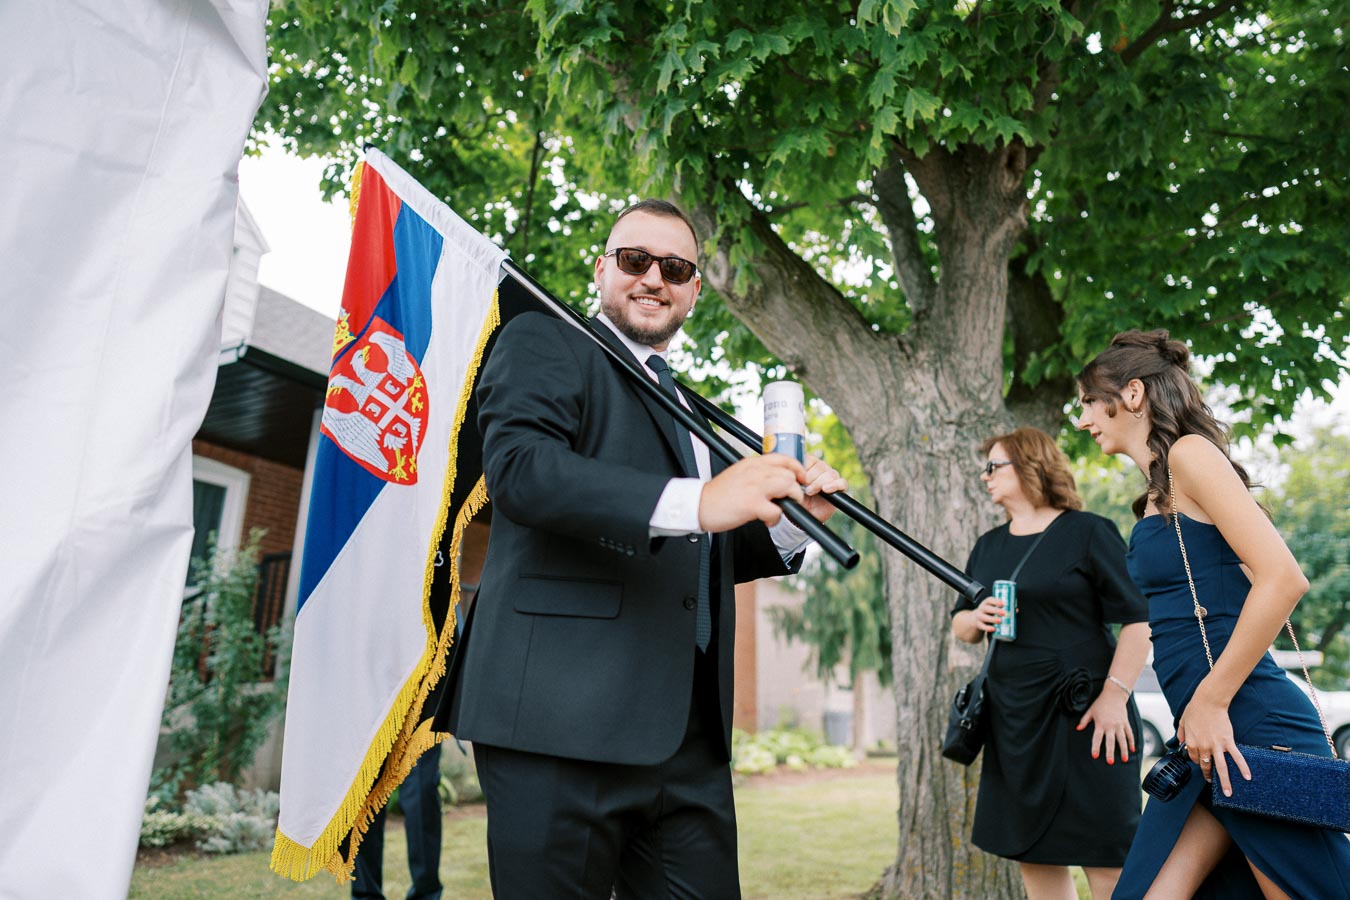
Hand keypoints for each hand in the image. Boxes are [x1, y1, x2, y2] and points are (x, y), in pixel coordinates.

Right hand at [698, 454, 804, 532]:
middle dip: (795, 489)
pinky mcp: (752, 504)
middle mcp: (755, 472)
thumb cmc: (718, 494)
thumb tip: (776, 479)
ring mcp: (755, 487)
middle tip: (788, 500)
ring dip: (790, 501)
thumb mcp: (739, 474)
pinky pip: (777, 511)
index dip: (798, 469)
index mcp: (752, 463)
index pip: (784, 458)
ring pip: (789, 487)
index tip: (801, 479)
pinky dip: (775, 519)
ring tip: (780, 509)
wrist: (698, 505)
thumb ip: (757, 473)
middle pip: (790, 474)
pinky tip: (766, 520)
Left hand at [796, 454, 847, 522]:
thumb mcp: (791, 485)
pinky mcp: (839, 488)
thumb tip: (795, 469)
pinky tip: (825, 490)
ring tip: (810, 492)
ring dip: (819, 483)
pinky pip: (842, 482)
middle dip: (810, 477)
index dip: (804, 468)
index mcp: (809, 464)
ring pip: (830, 474)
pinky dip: (834, 485)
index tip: (798, 479)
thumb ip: (793, 475)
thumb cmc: (796, 498)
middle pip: (820, 466)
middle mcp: (821, 469)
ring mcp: (831, 477)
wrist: (803, 513)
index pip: (810, 459)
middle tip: (803, 488)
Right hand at [968, 596, 1005, 632]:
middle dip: (995, 610)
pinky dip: (987, 628)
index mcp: (987, 603)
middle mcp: (982, 608)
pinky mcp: (978, 624)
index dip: (996, 601)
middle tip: (1004, 613)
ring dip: (992, 619)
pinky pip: (982, 626)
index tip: (1003, 604)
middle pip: (987, 608)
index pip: (990, 600)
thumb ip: (1005, 608)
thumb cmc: (989, 612)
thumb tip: (1016, 610)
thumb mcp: (994, 608)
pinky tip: (993, 629)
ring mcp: (979, 616)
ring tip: (999, 621)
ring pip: (984, 617)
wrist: (977, 619)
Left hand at [1076, 689, 1134, 763]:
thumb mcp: (1090, 711)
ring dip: (1124, 750)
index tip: (1095, 756)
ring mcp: (1120, 725)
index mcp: (1100, 724)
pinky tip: (1133, 750)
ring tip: (1124, 759)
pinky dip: (1132, 742)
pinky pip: (1130, 734)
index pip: (1097, 738)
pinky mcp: (1126, 723)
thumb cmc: (1100, 703)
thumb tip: (1077, 729)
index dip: (1095, 747)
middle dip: (1110, 752)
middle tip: (1110, 762)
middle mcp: (1111, 726)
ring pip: (1122, 740)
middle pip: (1110, 741)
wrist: (1114, 694)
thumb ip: (1084, 721)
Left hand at [1176, 682, 1250, 796]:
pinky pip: (1236, 757)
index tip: (1202, 764)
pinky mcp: (1228, 742)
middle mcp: (1203, 747)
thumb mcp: (1182, 722)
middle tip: (1213, 784)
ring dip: (1225, 782)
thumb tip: (1180, 742)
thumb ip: (1181, 734)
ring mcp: (1216, 746)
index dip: (1197, 762)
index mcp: (1191, 743)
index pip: (1194, 759)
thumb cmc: (1195, 710)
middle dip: (1209, 777)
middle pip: (1206, 766)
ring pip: (1221, 768)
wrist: (1209, 702)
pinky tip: (1247, 777)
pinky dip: (1242, 767)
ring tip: (1228, 793)